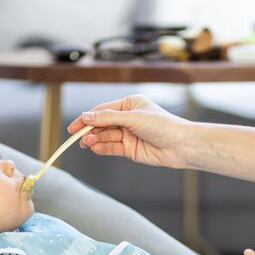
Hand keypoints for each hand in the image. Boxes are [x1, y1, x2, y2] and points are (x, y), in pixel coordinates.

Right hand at [67, 94, 190, 168]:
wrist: (179, 145)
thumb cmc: (162, 125)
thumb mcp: (133, 117)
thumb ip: (108, 118)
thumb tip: (86, 117)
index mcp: (130, 104)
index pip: (103, 110)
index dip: (87, 117)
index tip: (75, 125)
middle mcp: (128, 119)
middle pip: (102, 124)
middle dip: (90, 130)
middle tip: (77, 136)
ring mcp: (129, 135)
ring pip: (106, 137)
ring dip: (95, 140)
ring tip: (86, 143)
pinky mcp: (130, 149)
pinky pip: (112, 148)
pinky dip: (103, 148)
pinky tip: (95, 148)